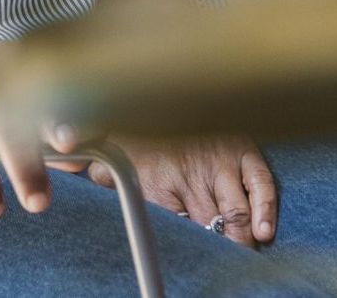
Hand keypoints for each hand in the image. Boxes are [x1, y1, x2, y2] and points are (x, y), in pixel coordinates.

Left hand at [88, 135, 275, 246]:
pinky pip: (260, 182)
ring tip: (243, 257)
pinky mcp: (239, 147)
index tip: (189, 254)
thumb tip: (72, 168)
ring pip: (237, 214)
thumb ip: (95, 168)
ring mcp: (217, 161)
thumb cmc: (129, 118)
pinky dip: (265, 208)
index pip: (176, 229)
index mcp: (155, 180)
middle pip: (211, 227)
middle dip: (218, 249)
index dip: (185, 245)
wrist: (152, 74)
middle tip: (221, 262)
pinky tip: (263, 231)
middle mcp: (189, 173)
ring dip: (241, 239)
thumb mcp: (102, 144)